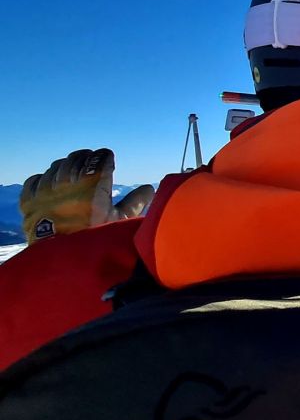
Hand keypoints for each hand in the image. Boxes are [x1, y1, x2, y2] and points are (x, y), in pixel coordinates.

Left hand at [19, 149, 154, 243]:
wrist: (63, 262)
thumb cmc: (95, 240)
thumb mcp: (120, 222)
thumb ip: (135, 202)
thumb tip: (149, 188)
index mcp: (93, 187)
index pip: (100, 159)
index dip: (105, 157)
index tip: (108, 159)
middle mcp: (68, 184)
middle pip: (77, 159)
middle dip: (87, 158)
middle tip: (93, 162)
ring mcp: (46, 192)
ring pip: (57, 167)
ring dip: (67, 166)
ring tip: (73, 172)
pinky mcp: (29, 201)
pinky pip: (35, 180)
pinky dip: (44, 178)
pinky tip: (51, 183)